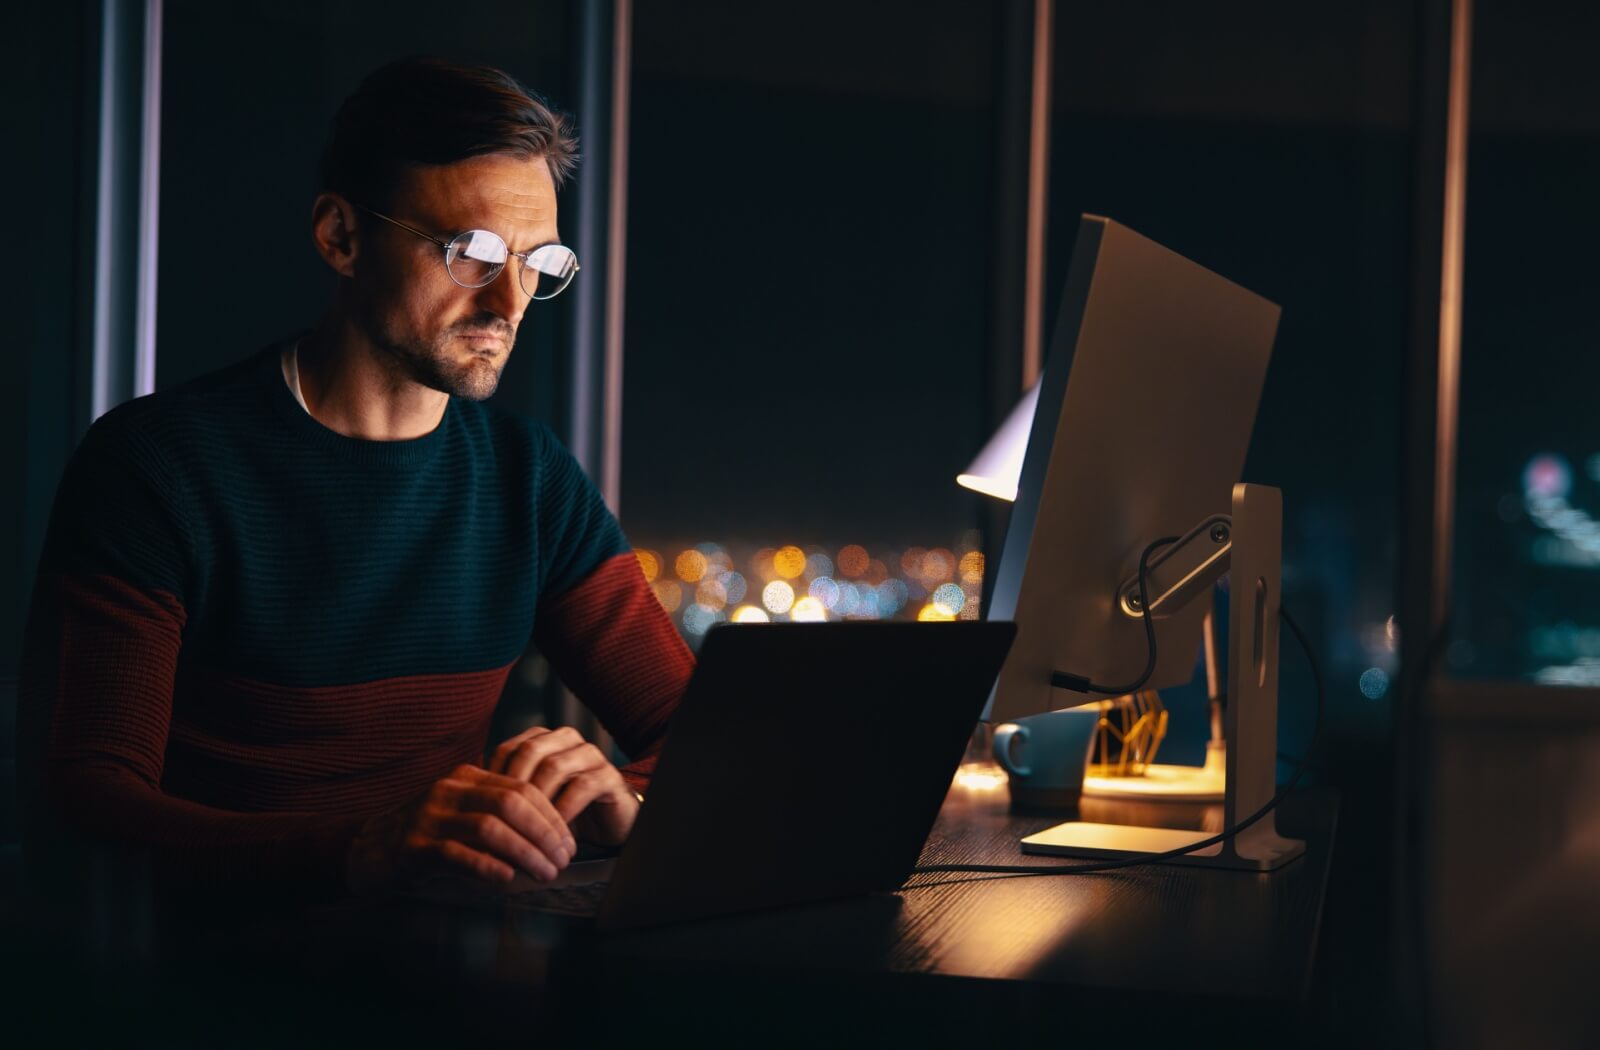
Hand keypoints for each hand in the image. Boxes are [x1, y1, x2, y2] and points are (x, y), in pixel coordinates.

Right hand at [346, 764, 576, 893]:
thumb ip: (501, 817)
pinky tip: (507, 879)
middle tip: (562, 860)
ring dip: (524, 853)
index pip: (522, 788)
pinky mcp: (413, 848)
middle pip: (510, 804)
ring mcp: (429, 818)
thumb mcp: (465, 815)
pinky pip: (457, 855)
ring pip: (489, 828)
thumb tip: (552, 840)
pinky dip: (487, 867)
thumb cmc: (430, 836)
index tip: (568, 842)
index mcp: (467, 777)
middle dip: (544, 833)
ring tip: (544, 873)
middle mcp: (449, 791)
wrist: (370, 851)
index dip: (551, 816)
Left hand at [488, 726, 640, 847]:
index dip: (492, 779)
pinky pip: (582, 786)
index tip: (482, 811)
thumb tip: (469, 811)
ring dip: (538, 801)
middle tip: (502, 820)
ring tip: (527, 828)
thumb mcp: (530, 800)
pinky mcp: (609, 774)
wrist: (608, 821)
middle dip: (513, 788)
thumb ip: (505, 795)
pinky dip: (564, 810)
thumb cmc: (563, 809)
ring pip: (554, 767)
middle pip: (529, 751)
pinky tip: (554, 832)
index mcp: (542, 739)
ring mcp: (589, 754)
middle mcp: (565, 739)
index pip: (507, 749)